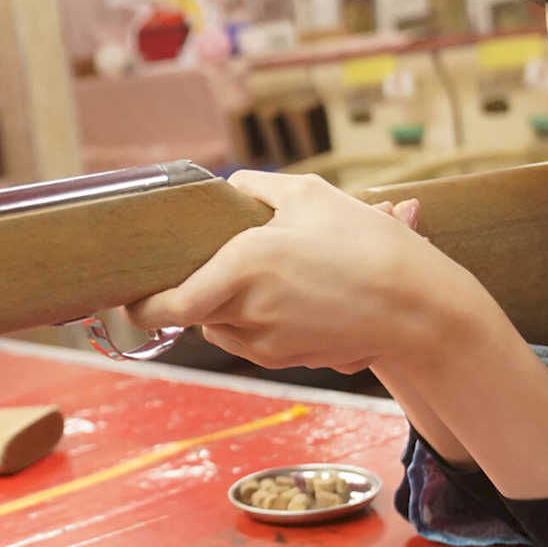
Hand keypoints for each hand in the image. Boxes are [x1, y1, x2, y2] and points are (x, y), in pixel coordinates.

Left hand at [127, 171, 442, 371]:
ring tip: (263, 275)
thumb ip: (256, 186)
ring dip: (225, 306)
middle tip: (204, 262)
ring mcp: (267, 343)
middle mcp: (247, 311)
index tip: (126, 296)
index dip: (138, 306)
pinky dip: (257, 320)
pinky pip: (253, 339)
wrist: (421, 308)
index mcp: (243, 265)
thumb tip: (227, 190)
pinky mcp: (289, 360)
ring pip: (221, 327)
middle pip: (192, 312)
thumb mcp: (312, 193)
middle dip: (192, 290)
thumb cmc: (370, 244)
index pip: (166, 305)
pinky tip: (291, 296)